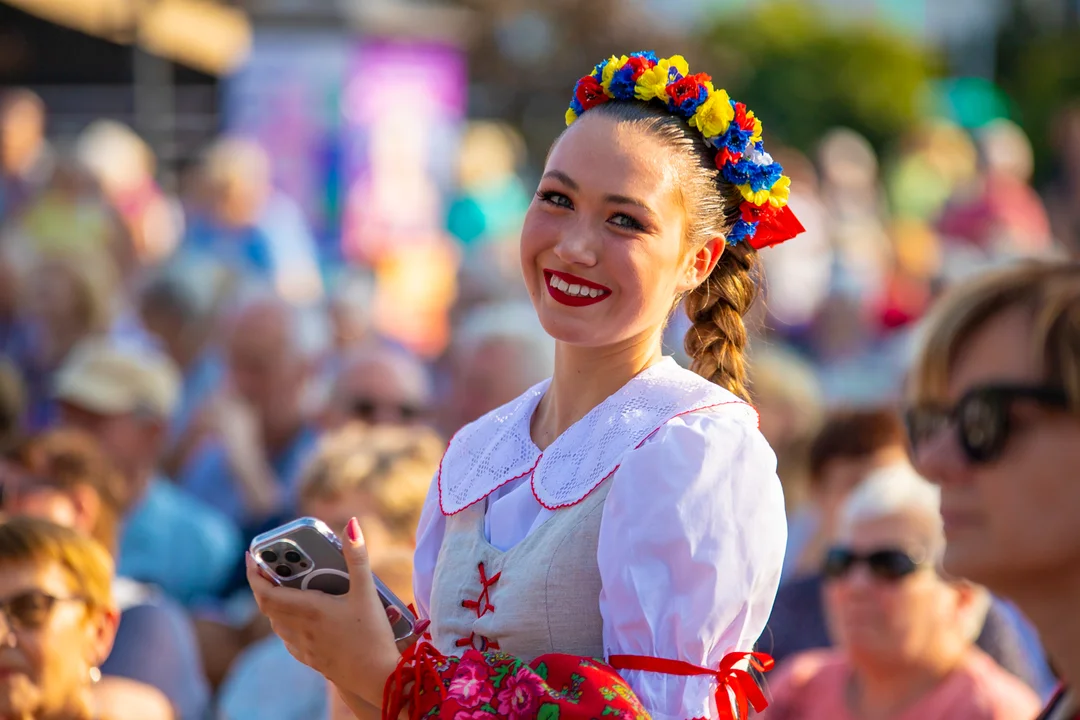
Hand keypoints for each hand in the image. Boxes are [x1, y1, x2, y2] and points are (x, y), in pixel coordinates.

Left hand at [247, 518, 401, 705]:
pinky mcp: (312, 660)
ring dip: (273, 604)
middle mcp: (301, 629)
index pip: (266, 592)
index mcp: (309, 610)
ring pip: (276, 624)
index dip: (253, 574)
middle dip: (262, 584)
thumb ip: (358, 557)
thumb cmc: (374, 634)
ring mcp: (304, 647)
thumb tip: (351, 525)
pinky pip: (287, 639)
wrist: (378, 677)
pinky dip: (284, 624)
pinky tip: (297, 620)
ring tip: (282, 588)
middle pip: (267, 606)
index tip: (250, 556)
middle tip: (267, 567)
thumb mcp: (368, 592)